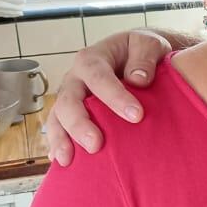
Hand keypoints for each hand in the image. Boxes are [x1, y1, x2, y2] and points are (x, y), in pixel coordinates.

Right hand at [45, 30, 170, 164]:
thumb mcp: (149, 44)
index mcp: (93, 59)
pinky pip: (59, 130)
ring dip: (61, 139)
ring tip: (68, 160)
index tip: (137, 116)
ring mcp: (71, 98)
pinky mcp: (71, 115)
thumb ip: (145, 56)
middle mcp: (76, 79)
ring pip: (58, 118)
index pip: (99, 76)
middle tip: (96, 145)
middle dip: (80, 124)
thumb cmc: (143, 52)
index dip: (115, 96)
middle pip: (69, 101)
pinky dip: (57, 146)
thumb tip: (139, 79)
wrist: (139, 58)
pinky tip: (62, 163)